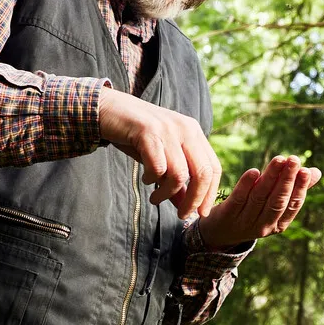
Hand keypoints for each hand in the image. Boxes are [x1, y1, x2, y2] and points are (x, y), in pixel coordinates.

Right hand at [97, 86, 221, 218]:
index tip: (201, 213)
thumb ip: (174, 181)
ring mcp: (168, 129)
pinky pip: (158, 166)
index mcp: (194, 132)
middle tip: (181, 215)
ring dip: (167, 193)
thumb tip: (185, 207)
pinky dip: (152, 179)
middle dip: (194, 200)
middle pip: (203, 173)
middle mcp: (186, 128)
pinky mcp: (148, 131)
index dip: (209, 194)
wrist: (109, 109)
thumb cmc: (136, 136)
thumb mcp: (161, 158)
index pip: (214, 168)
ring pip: (179, 173)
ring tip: (155, 198)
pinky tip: (146, 179)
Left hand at [196, 155, 321, 246]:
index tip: (306, 170)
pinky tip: (255, 171)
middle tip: (294, 160)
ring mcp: (245, 222)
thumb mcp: (274, 204)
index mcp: (279, 224)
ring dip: (270, 177)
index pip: (292, 205)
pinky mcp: (227, 215)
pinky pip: (239, 198)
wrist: (220, 232)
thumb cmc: (253, 211)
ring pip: (260, 197)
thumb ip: (293, 188)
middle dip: (287, 180)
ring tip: (279, 159)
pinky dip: (246, 185)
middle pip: (277, 201)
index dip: (300, 188)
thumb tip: (316, 172)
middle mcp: (264, 226)